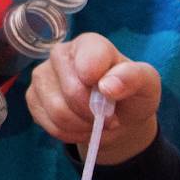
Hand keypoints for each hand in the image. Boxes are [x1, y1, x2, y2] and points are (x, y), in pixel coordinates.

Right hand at [27, 32, 160, 163]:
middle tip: (109, 120)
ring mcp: (42, 75)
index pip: (87, 59)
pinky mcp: (33, 97)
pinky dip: (69, 134)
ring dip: (82, 127)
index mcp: (89, 44)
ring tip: (95, 125)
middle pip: (71, 91)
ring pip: (57, 111)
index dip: (98, 83)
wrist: (117, 115)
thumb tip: (107, 86)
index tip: (111, 98)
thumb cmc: (131, 94)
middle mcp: (60, 54)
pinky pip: (48, 124)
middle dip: (94, 114)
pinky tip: (80, 127)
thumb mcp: (147, 84)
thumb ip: (133, 78)